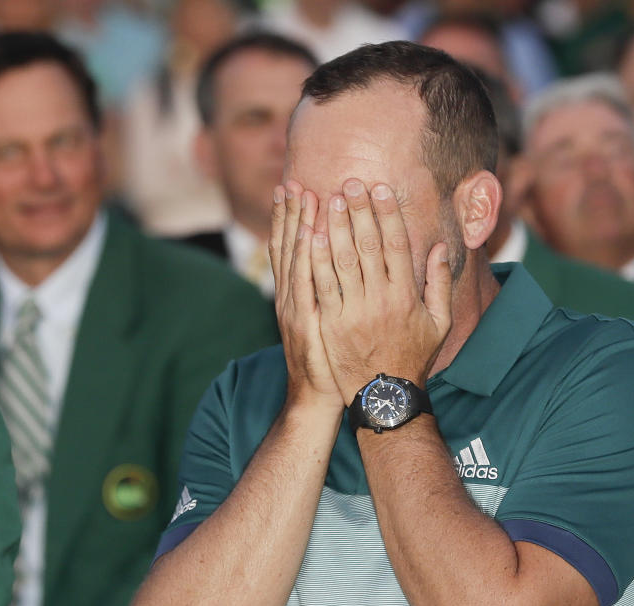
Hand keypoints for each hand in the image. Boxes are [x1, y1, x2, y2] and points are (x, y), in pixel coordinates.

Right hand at [269, 182, 341, 410]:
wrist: (319, 397)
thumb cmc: (331, 360)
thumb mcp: (327, 322)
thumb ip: (331, 292)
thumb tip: (342, 265)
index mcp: (299, 294)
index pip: (295, 249)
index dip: (293, 219)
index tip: (298, 188)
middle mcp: (292, 297)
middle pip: (290, 248)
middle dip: (291, 213)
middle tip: (293, 180)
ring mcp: (297, 309)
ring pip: (297, 260)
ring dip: (298, 226)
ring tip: (302, 195)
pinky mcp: (307, 323)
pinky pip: (307, 285)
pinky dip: (307, 259)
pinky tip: (310, 236)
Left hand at [310, 179, 452, 401]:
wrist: (385, 397)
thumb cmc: (414, 358)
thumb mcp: (440, 324)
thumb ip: (441, 283)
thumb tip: (440, 246)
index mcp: (407, 296)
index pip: (396, 245)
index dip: (387, 214)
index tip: (379, 189)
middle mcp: (380, 300)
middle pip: (367, 245)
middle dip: (358, 211)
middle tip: (349, 183)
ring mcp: (353, 312)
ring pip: (341, 260)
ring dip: (335, 226)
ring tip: (328, 199)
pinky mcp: (331, 323)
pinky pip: (321, 285)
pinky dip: (315, 258)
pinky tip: (310, 235)